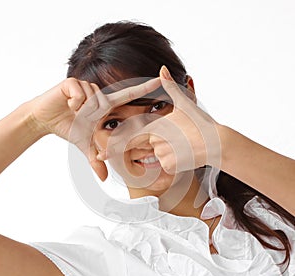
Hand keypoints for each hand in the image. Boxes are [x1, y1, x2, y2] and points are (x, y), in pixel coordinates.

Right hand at [30, 77, 161, 179]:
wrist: (44, 118)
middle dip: (91, 116)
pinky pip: (80, 93)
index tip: (160, 80)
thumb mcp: (84, 144)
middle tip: (78, 118)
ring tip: (72, 111)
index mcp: (104, 106)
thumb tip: (105, 178)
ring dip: (81, 110)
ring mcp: (85, 86)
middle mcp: (97, 94)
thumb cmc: (68, 128)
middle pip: (105, 103)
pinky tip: (68, 104)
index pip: (128, 95)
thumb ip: (95, 158)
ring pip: (92, 98)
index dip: (144, 88)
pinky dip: (74, 102)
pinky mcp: (72, 82)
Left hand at [107, 66, 221, 173]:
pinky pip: (166, 164)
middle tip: (161, 144)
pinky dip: (174, 162)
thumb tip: (162, 68)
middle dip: (155, 145)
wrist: (217, 143)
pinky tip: (186, 154)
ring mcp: (163, 154)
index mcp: (156, 125)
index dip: (113, 147)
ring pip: (158, 155)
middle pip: (148, 145)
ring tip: (184, 144)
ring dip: (168, 152)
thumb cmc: (201, 123)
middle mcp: (156, 141)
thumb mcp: (185, 104)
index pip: (130, 137)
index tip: (98, 156)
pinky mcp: (171, 166)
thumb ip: (170, 87)